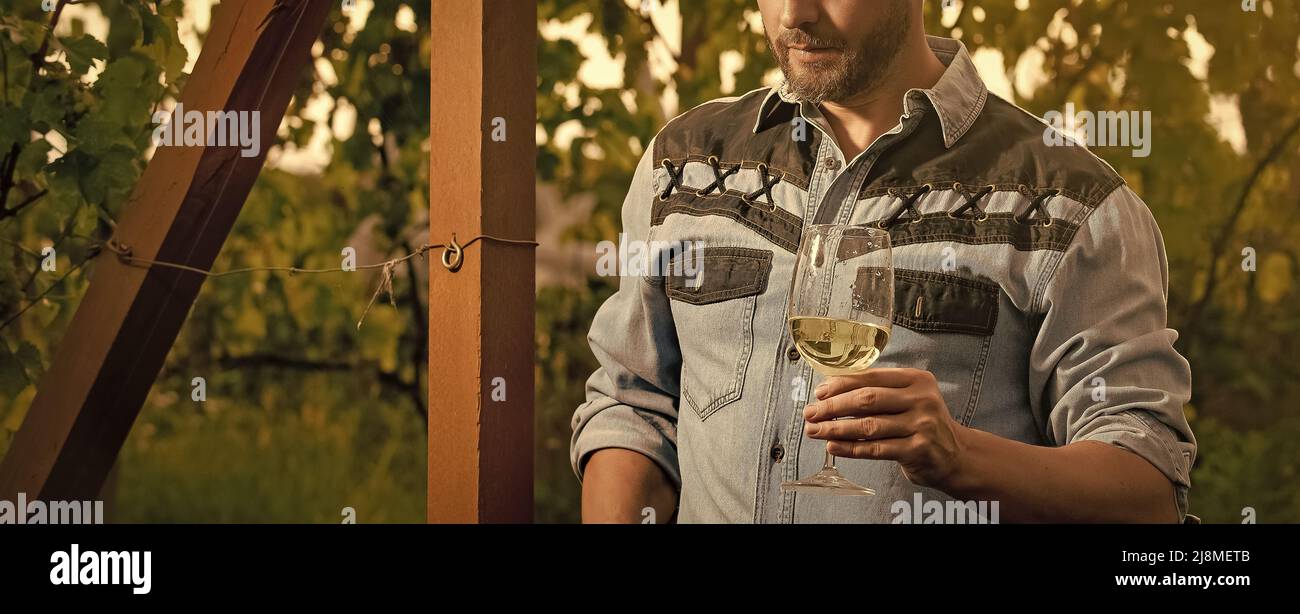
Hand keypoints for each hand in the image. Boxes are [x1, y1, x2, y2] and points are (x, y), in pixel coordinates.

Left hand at [803, 368, 967, 489]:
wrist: (957, 455)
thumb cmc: (922, 423)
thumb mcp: (910, 398)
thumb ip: (879, 391)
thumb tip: (830, 392)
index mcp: (916, 379)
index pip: (870, 378)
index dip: (840, 385)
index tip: (819, 393)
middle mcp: (921, 400)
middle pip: (866, 400)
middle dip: (832, 407)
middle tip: (810, 413)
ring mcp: (921, 425)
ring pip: (868, 426)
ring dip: (835, 429)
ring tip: (814, 431)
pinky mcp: (917, 450)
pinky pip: (875, 449)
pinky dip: (851, 448)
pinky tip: (833, 447)